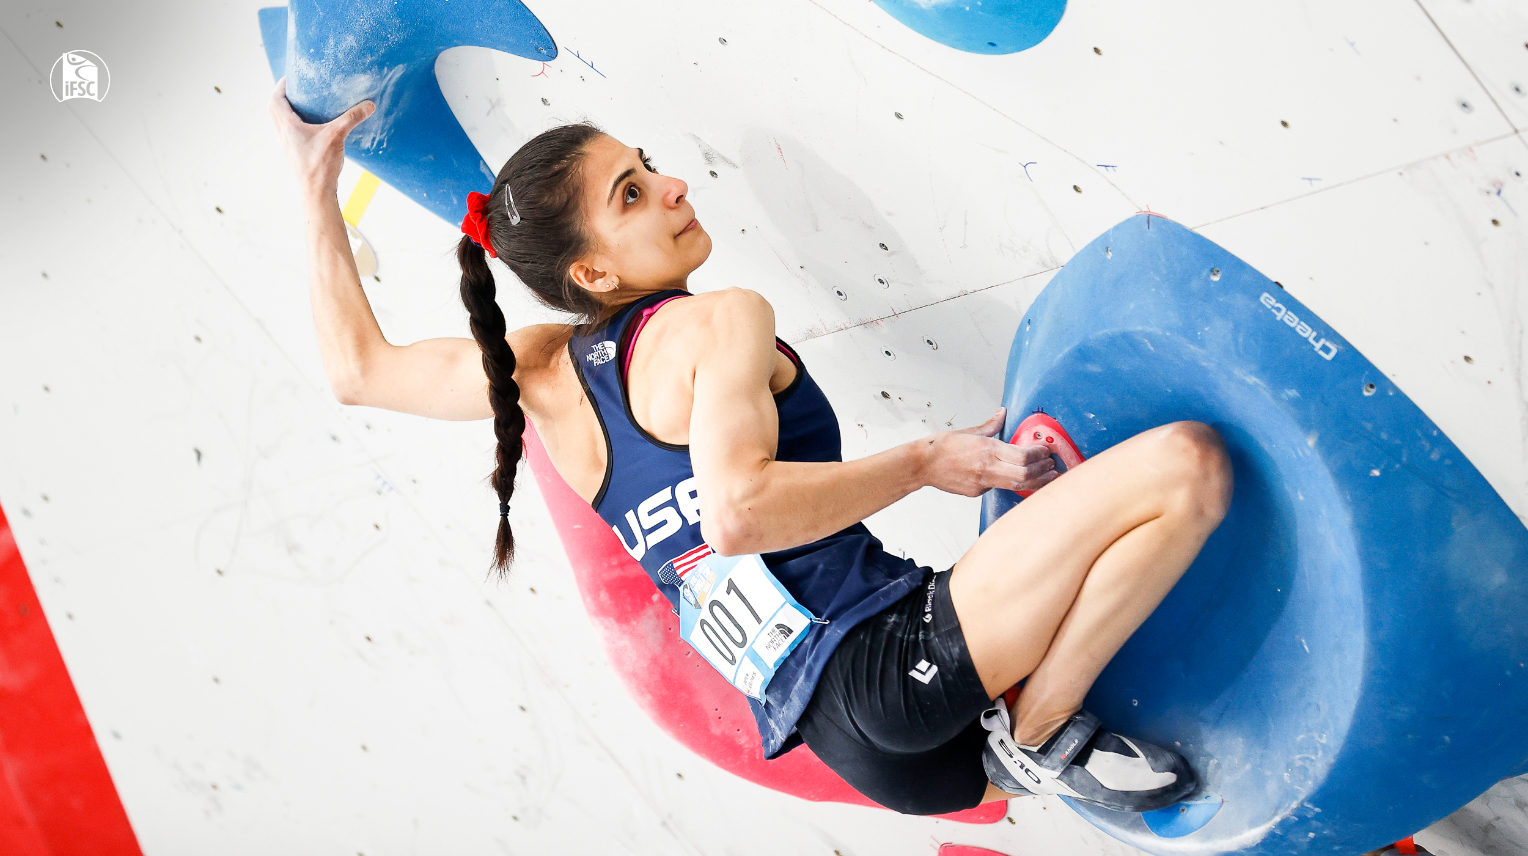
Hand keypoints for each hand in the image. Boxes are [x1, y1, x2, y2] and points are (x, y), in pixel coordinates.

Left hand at [267, 77, 374, 195]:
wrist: (316, 192)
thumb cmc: (321, 165)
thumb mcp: (337, 136)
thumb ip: (352, 118)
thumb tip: (369, 105)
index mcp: (287, 126)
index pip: (275, 99)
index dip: (281, 86)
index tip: (291, 77)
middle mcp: (283, 134)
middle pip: (274, 109)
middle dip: (282, 96)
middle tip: (296, 89)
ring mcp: (287, 146)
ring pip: (280, 122)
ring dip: (286, 111)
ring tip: (303, 105)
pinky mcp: (295, 154)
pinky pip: (289, 134)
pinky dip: (294, 125)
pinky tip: (311, 128)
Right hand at [918, 407, 1057, 496]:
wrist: (922, 465)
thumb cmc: (941, 447)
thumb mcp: (969, 431)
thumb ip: (991, 425)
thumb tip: (1002, 413)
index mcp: (987, 449)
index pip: (1022, 455)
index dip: (1039, 454)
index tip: (1046, 451)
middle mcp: (987, 467)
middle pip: (1025, 474)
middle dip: (1043, 471)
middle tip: (1052, 466)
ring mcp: (982, 482)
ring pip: (1016, 485)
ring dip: (1036, 482)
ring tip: (1047, 477)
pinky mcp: (977, 492)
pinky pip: (999, 488)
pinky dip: (1012, 483)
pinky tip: (1020, 479)